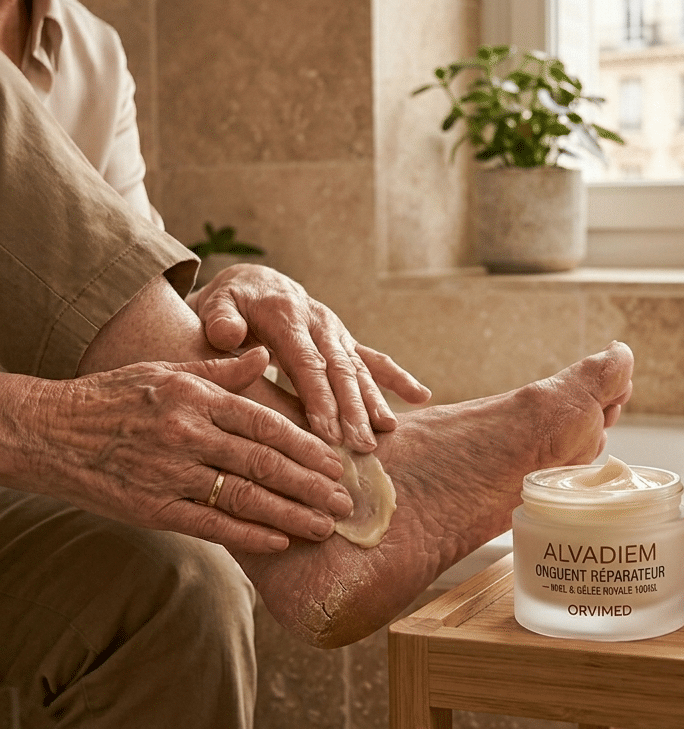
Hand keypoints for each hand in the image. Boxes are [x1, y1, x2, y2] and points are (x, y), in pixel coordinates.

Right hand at [28, 348, 353, 553]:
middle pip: (265, 464)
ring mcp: (170, 473)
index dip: (308, 447)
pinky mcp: (152, 508)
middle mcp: (188, 434)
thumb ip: (222, 369)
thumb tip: (265, 357)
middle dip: (312, 485)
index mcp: (197, 398)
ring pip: (244, 496)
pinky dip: (248, 534)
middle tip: (346, 502)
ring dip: (291, 514)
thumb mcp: (169, 371)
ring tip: (325, 526)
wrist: (49, 431)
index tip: (337, 463)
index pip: (267, 425)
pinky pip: (210, 523)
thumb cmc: (115, 397)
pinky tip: (279, 541)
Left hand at [187, 264, 430, 448]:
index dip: (320, 398)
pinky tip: (421, 396)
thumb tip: (229, 335)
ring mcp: (337, 333)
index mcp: (287, 317)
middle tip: (361, 444)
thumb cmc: (231, 304)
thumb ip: (220, 318)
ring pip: (359, 370)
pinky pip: (375, 360)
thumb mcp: (216, 304)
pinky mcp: (346, 342)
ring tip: (386, 430)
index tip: (329, 432)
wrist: (255, 283)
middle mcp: (319, 323)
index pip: (307, 363)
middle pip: (340, 370)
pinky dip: (397, 379)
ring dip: (374, 401)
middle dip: (353, 409)